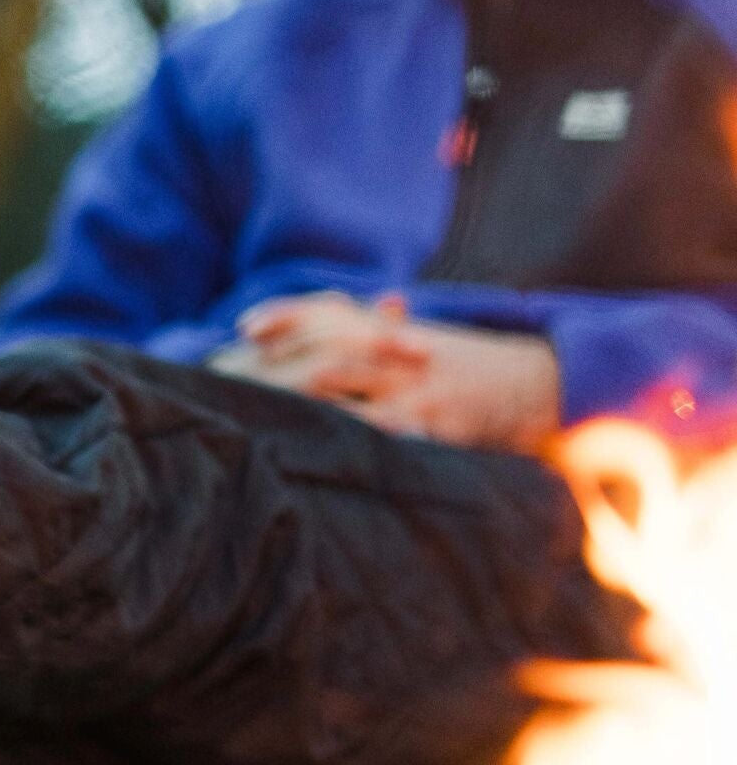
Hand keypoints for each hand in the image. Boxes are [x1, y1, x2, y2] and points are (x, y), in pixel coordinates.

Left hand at [210, 292, 560, 451]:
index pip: (331, 313)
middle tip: (227, 376)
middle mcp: (397, 350)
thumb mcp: (415, 344)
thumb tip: (316, 333)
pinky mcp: (432, 422)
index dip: (288, 314)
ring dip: (298, 394)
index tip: (244, 325)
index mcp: (391, 330)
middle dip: (274, 361)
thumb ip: (367, 332)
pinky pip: (384, 431)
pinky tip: (317, 451)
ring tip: (256, 406)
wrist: (536, 385)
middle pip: (325, 344)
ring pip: (346, 379)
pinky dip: (351, 438)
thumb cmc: (465, 368)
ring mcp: (413, 384)